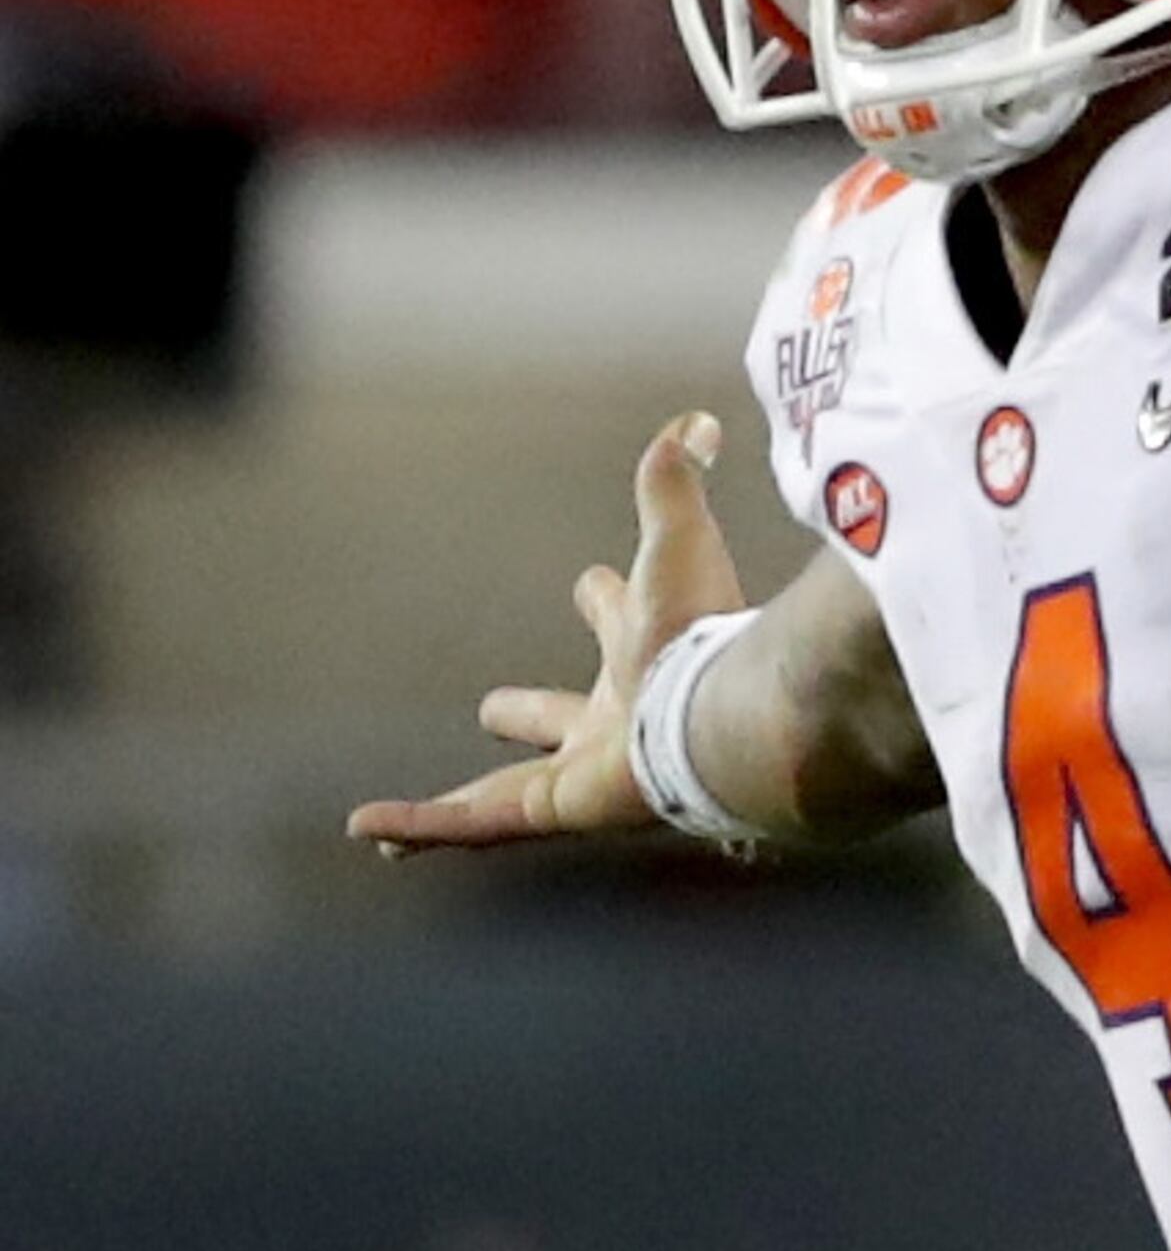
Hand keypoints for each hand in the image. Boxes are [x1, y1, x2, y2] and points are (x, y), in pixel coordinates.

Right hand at [347, 412, 743, 851]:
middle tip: (497, 708)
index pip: (616, 620)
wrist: (723, 715)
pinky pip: (473, 823)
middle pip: (566, 718)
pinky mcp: (556, 811)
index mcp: (643, 653)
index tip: (589, 581)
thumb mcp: (677, 542)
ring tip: (402, 822)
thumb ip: (672, 484)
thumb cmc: (704, 632)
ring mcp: (585, 774)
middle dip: (536, 713)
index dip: (604, 599)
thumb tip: (698, 419)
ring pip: (506, 792)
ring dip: (454, 803)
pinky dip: (418, 826)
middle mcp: (617, 719)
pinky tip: (368, 831)